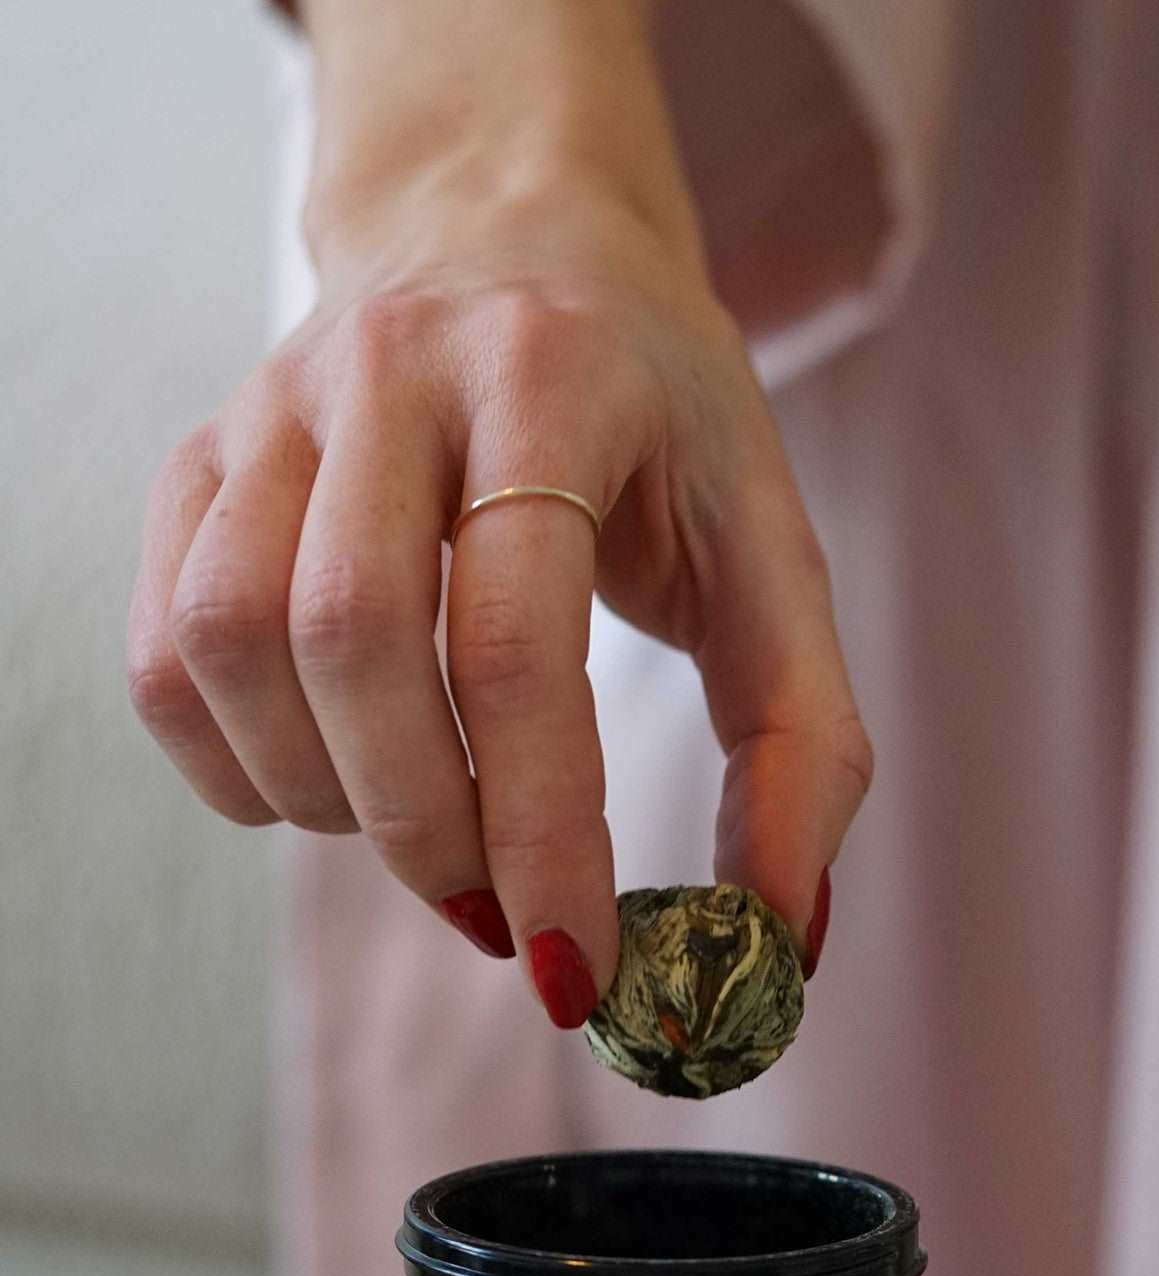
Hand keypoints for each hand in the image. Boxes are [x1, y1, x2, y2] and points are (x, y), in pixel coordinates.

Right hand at [126, 0, 868, 1024]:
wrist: (515, 230)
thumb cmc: (662, 422)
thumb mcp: (771, 548)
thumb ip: (802, 736)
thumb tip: (784, 935)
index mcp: (555, 383)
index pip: (519, 642)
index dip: (542, 831)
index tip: (575, 969)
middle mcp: (393, 369)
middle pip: (354, 643)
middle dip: (430, 830)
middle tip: (503, 918)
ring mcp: (276, 405)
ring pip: (232, 644)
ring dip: (327, 801)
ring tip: (431, 839)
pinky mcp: (205, 455)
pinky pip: (164, 645)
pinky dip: (234, 763)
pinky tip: (333, 788)